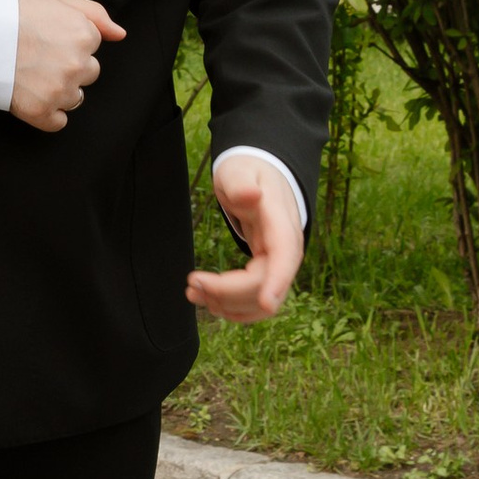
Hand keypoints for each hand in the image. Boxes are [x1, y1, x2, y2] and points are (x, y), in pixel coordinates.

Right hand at [11, 0, 125, 130]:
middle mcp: (77, 64)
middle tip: (40, 58)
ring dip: (59, 91)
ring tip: (32, 75)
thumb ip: (95, 14)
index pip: (91, 46)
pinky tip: (31, 96)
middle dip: (70, 68)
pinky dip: (47, 114)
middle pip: (88, 74)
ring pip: (75, 98)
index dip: (70, 42)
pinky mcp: (41, 111)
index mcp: (84, 36)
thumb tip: (120, 34)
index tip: (49, 39)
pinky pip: (58, 122)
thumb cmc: (14, 13)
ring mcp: (60, 90)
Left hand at [188, 154, 305, 323]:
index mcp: (282, 223)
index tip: (266, 303)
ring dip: (226, 305)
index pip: (286, 255)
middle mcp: (287, 250)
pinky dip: (231, 307)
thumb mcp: (239, 170)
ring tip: (192, 292)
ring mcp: (278, 265)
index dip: (278, 281)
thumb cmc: (248, 173)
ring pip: (259, 301)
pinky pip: (254, 302)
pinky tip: (207, 300)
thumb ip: (241, 183)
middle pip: (265, 285)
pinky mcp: (266, 274)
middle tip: (192, 283)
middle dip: (228, 292)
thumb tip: (250, 195)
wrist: (259, 179)